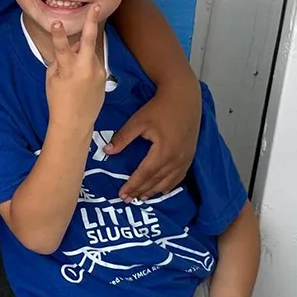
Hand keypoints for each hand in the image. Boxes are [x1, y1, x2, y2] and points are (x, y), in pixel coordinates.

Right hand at [44, 5, 105, 129]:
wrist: (75, 121)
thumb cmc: (58, 100)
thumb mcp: (52, 79)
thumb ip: (59, 60)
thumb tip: (67, 47)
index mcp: (68, 69)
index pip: (61, 47)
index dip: (59, 34)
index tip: (57, 22)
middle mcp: (85, 68)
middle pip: (88, 40)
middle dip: (91, 22)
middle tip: (95, 6)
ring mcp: (97, 72)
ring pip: (89, 52)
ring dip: (82, 54)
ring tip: (74, 73)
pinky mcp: (104, 76)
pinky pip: (93, 63)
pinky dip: (86, 65)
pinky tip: (81, 80)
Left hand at [106, 77, 200, 201]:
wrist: (184, 97)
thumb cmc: (159, 107)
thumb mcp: (138, 121)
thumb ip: (123, 138)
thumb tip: (107, 152)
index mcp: (163, 151)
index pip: (144, 174)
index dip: (132, 185)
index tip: (121, 194)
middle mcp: (176, 159)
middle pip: (156, 180)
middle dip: (141, 191)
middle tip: (127, 200)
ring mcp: (185, 158)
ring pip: (168, 181)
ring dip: (154, 191)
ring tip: (141, 198)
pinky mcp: (190, 155)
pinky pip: (179, 176)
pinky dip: (169, 185)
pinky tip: (161, 189)